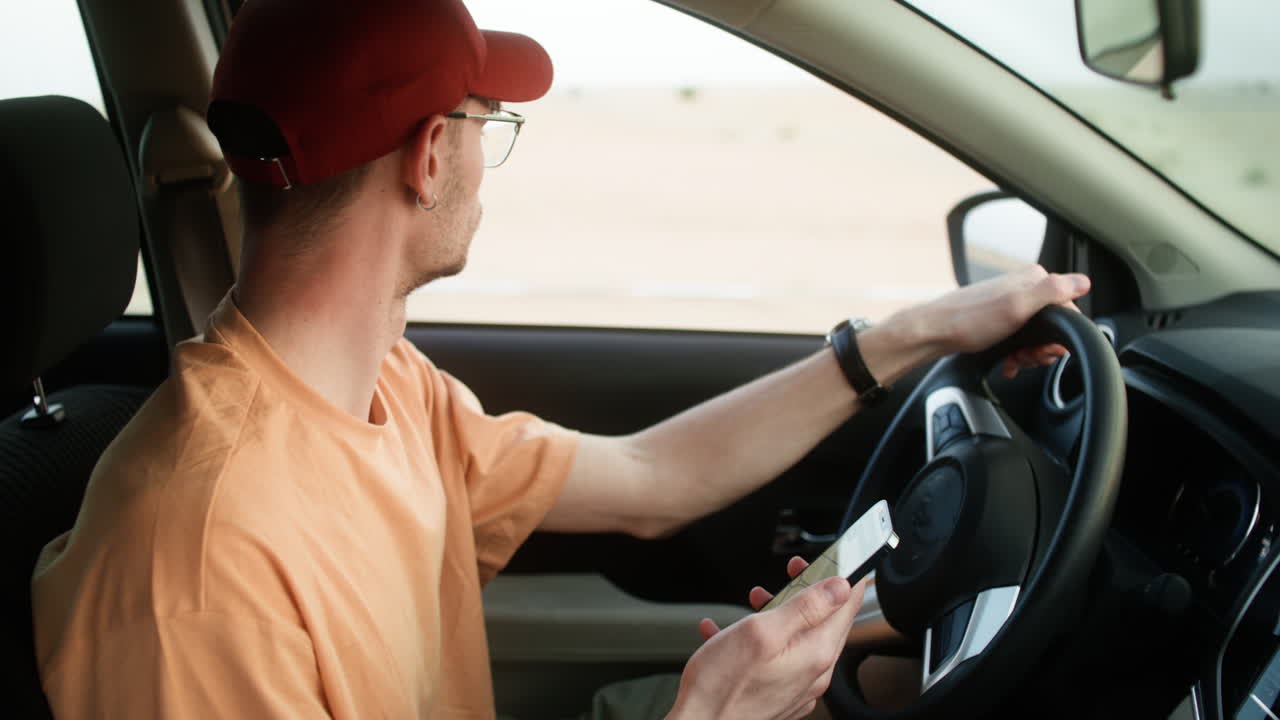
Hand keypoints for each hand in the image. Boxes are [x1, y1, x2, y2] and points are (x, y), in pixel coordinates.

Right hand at [669, 558, 862, 719]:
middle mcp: (813, 674)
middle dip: (809, 591)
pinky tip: (730, 634)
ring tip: (756, 599)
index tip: (838, 560)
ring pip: (799, 638)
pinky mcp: (778, 696)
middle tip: (793, 572)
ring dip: (781, 613)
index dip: (844, 577)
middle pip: (824, 622)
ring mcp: (796, 687)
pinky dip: (760, 640)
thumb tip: (840, 587)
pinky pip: (779, 659)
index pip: (847, 607)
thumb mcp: (761, 632)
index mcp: (815, 653)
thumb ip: (805, 607)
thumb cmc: (722, 685)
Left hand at [892, 265, 1089, 377]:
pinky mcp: (998, 317)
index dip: (1062, 334)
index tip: (1048, 350)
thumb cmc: (970, 321)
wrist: (933, 332)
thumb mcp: (1016, 306)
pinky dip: (1018, 353)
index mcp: (1033, 279)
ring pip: (1037, 333)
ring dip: (1031, 353)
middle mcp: (1023, 287)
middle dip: (1044, 347)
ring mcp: (1010, 301)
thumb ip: (1052, 292)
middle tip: (1029, 358)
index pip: (1070, 308)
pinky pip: (1020, 337)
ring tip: (1016, 362)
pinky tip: (1010, 363)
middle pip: (1054, 323)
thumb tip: (1084, 281)